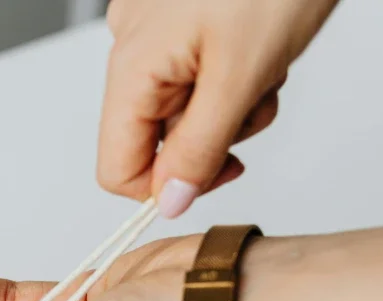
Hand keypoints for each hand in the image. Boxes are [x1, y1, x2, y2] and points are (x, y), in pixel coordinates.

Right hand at [99, 0, 338, 216]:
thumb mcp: (242, 76)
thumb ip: (200, 149)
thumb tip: (168, 201)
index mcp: (133, 66)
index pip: (118, 168)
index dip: (166, 187)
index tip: (216, 173)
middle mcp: (131, 45)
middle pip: (153, 136)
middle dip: (210, 135)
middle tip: (256, 102)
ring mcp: (152, 26)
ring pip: (179, 104)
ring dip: (227, 103)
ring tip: (264, 65)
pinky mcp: (176, 13)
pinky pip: (192, 69)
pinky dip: (228, 71)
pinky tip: (256, 43)